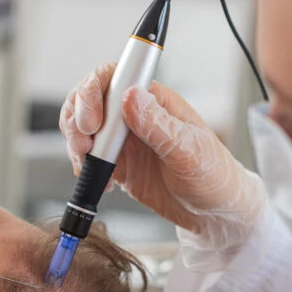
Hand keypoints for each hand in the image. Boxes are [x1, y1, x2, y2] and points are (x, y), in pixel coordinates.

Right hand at [61, 64, 267, 266]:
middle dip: (77, 120)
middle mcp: (136, 115)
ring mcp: (125, 140)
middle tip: (84, 146)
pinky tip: (103, 183)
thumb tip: (131, 97)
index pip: (113, 77)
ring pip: (84, 127)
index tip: (93, 123)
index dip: (93, 93)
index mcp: (155, 101)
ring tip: (88, 165)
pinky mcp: (119, 164)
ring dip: (77, 144)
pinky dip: (85, 167)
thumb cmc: (214, 176)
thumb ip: (159, 126)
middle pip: (89, 99)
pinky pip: (90, 157)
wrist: (215, 214)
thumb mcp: (190, 151)